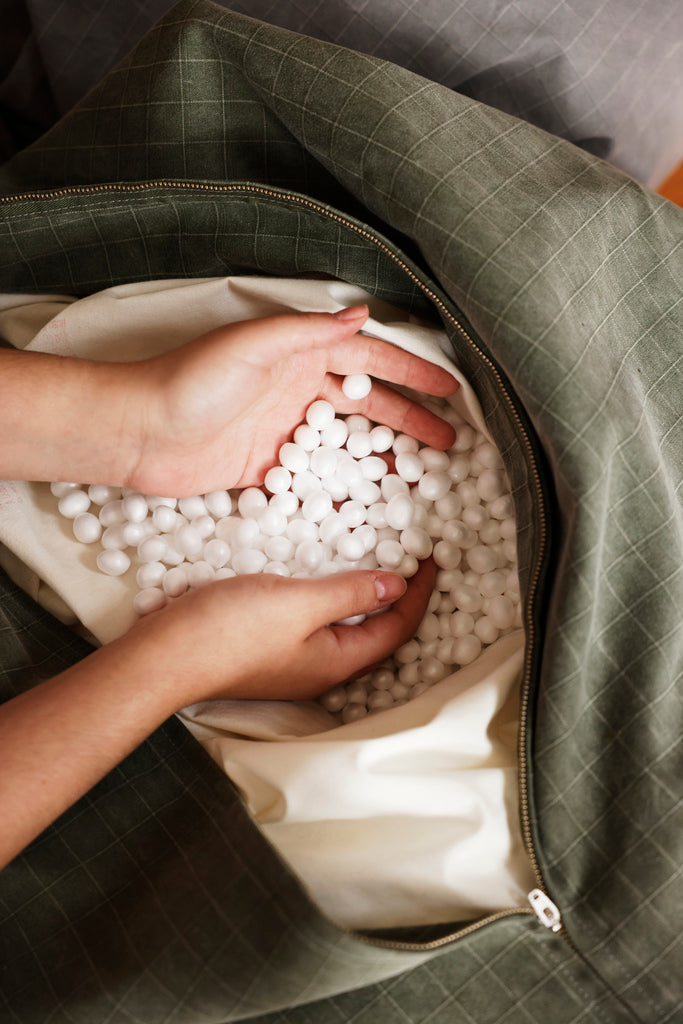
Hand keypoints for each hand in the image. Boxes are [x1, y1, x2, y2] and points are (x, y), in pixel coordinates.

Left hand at [125, 306, 457, 495]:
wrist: (137, 431)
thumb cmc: (188, 381)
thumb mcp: (251, 346)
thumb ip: (306, 332)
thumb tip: (361, 314)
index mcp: (297, 355)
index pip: (367, 360)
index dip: (411, 372)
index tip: (450, 389)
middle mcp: (296, 390)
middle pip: (367, 405)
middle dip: (410, 420)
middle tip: (449, 442)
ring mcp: (283, 431)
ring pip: (346, 444)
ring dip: (383, 458)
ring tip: (421, 475)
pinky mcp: (265, 468)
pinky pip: (315, 480)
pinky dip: (342, 491)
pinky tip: (368, 506)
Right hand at [126, 559, 436, 703]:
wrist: (165, 656)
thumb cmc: (231, 631)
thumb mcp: (300, 603)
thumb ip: (350, 594)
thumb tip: (396, 585)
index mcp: (337, 661)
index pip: (397, 628)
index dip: (420, 593)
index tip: (435, 558)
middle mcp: (320, 667)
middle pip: (376, 633)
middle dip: (399, 597)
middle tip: (412, 557)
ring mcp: (292, 660)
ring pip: (344, 626)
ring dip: (364, 595)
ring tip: (374, 558)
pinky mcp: (267, 647)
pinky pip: (314, 620)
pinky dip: (330, 596)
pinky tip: (321, 572)